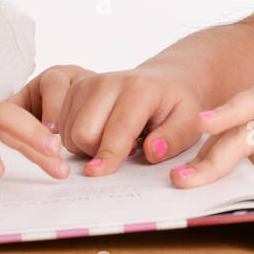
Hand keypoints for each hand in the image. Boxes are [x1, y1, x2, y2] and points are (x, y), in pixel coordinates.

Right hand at [6, 63, 202, 174]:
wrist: (163, 81)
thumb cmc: (175, 105)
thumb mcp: (189, 122)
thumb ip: (173, 138)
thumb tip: (151, 152)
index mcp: (139, 89)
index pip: (117, 129)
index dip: (108, 156)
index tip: (98, 173)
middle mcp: (109, 81)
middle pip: (84, 133)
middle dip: (98, 153)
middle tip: (125, 150)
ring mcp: (88, 83)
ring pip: (71, 133)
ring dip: (88, 147)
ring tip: (114, 139)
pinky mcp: (75, 88)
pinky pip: (64, 128)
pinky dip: (79, 138)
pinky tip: (101, 132)